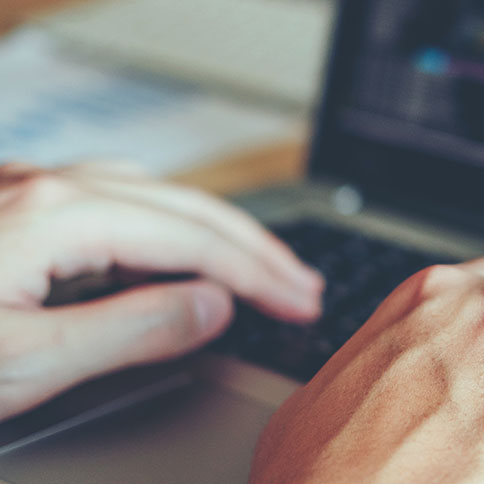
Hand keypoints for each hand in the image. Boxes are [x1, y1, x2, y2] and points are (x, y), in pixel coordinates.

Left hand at [0, 162, 322, 419]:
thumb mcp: (26, 361)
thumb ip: (131, 330)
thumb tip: (214, 306)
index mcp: (55, 214)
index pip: (193, 240)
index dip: (258, 276)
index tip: (301, 304)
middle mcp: (42, 184)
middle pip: (183, 205)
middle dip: (253, 247)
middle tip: (302, 285)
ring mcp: (19, 187)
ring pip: (148, 193)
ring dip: (211, 229)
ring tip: (253, 263)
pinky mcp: (4, 204)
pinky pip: (106, 194)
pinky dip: (161, 220)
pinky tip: (168, 243)